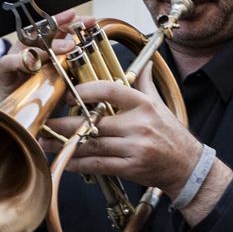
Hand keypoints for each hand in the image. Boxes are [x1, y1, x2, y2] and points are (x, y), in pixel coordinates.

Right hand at [0, 10, 82, 104]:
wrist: (14, 113)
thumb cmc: (38, 95)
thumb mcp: (60, 81)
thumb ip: (71, 71)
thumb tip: (93, 65)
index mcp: (44, 48)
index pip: (58, 29)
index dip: (73, 23)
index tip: (89, 21)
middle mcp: (30, 48)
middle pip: (45, 29)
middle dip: (64, 24)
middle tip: (80, 27)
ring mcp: (16, 56)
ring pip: (31, 43)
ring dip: (50, 45)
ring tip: (67, 47)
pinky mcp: (5, 70)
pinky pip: (11, 61)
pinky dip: (24, 61)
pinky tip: (36, 64)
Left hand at [46, 66, 200, 195]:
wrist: (187, 166)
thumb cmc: (171, 134)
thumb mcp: (160, 105)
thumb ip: (145, 84)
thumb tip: (143, 63)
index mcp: (144, 105)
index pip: (111, 91)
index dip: (86, 90)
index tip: (69, 94)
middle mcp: (139, 125)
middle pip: (94, 122)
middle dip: (65, 123)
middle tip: (45, 122)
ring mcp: (135, 148)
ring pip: (92, 144)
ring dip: (65, 145)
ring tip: (47, 142)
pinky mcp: (131, 168)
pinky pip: (98, 165)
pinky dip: (79, 164)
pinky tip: (65, 161)